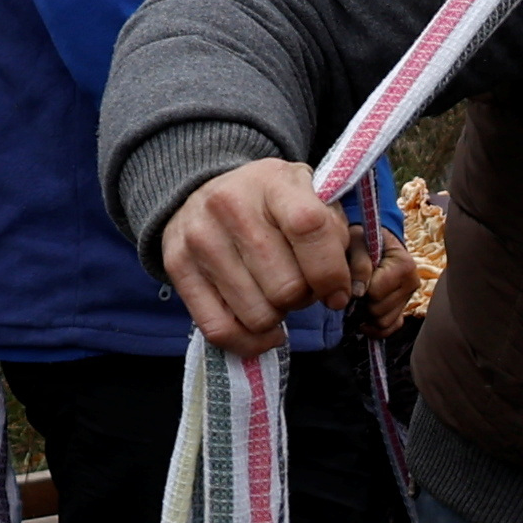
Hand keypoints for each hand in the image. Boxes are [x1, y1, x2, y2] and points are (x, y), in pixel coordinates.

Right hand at [159, 158, 359, 354]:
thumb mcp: (311, 197)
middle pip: (286, 287)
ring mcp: (200, 238)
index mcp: (272, 182)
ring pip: (258, 315)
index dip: (331, 272)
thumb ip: (337, 236)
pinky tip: (265, 329)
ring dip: (278, 318)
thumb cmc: (272, 201)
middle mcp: (230, 206)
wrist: (205, 188)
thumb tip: (345, 291)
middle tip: (301, 287)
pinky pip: (220, 330)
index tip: (338, 292)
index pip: (309, 228)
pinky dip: (251, 341)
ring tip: (276, 296)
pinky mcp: (177, 267)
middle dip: (304, 299)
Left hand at [347, 217, 430, 329]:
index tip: (353, 278)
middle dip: (361, 303)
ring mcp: (409, 299)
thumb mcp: (357, 241)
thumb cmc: (365, 240)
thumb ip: (358, 264)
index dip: (359, 288)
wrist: (376, 242)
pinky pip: (390, 329)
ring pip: (384, 322)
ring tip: (358, 300)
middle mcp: (412, 284)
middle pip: (379, 310)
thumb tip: (358, 293)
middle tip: (353, 289)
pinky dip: (375, 329)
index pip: (376, 292)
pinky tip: (363, 320)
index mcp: (404, 266)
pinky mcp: (403, 310)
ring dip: (366, 315)